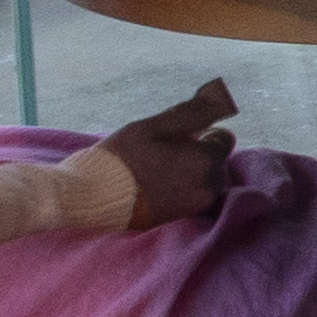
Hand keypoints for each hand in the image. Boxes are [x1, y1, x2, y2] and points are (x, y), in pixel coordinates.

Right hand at [89, 88, 238, 232]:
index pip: (224, 139)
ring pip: (206, 180)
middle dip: (198, 153)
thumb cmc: (122, 157)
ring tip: (158, 168)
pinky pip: (193, 197)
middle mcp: (208, 187)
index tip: (178, 136)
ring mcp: (195, 206)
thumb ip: (190, 114)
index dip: (202, 133)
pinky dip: (182, 188)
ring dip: (191, 171)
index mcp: (205, 160)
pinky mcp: (181, 219)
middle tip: (163, 152)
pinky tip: (156, 184)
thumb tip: (218, 98)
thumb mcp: (153, 126)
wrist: (92, 198)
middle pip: (216, 161)